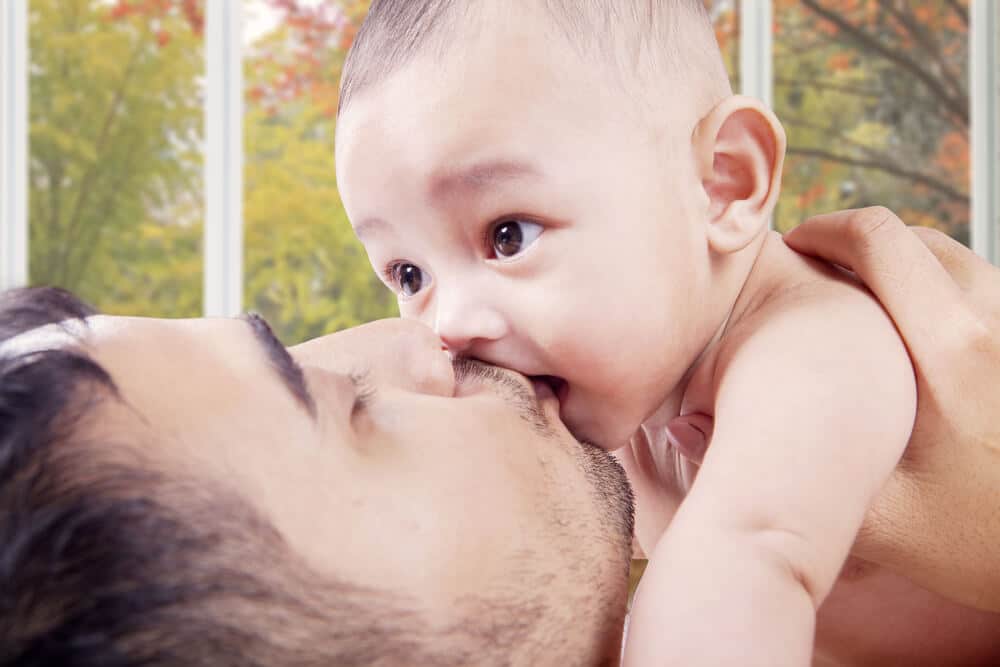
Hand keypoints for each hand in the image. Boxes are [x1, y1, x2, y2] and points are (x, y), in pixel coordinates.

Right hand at [784, 206, 999, 611]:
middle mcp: (997, 321)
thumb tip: (691, 432)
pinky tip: (918, 340)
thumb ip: (791, 472)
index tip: (791, 248)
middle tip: (817, 276)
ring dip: (904, 266)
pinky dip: (943, 291)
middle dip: (860, 243)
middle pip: (919, 237)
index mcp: (951, 348)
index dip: (826, 229)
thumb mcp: (883, 524)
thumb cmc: (989, 543)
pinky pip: (986, 291)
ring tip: (862, 304)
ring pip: (958, 260)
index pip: (880, 239)